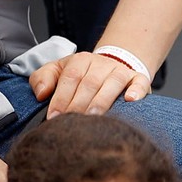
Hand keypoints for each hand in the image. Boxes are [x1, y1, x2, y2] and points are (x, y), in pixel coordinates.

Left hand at [29, 51, 149, 117]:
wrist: (112, 66)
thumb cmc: (83, 75)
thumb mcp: (59, 71)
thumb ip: (43, 78)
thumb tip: (41, 93)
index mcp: (80, 60)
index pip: (70, 78)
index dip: (61, 98)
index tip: (54, 117)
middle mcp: (102, 63)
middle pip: (90, 83)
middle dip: (79, 104)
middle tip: (72, 122)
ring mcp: (121, 71)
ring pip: (112, 84)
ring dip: (102, 101)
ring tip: (95, 117)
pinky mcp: (139, 78)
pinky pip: (139, 83)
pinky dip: (136, 91)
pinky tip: (130, 100)